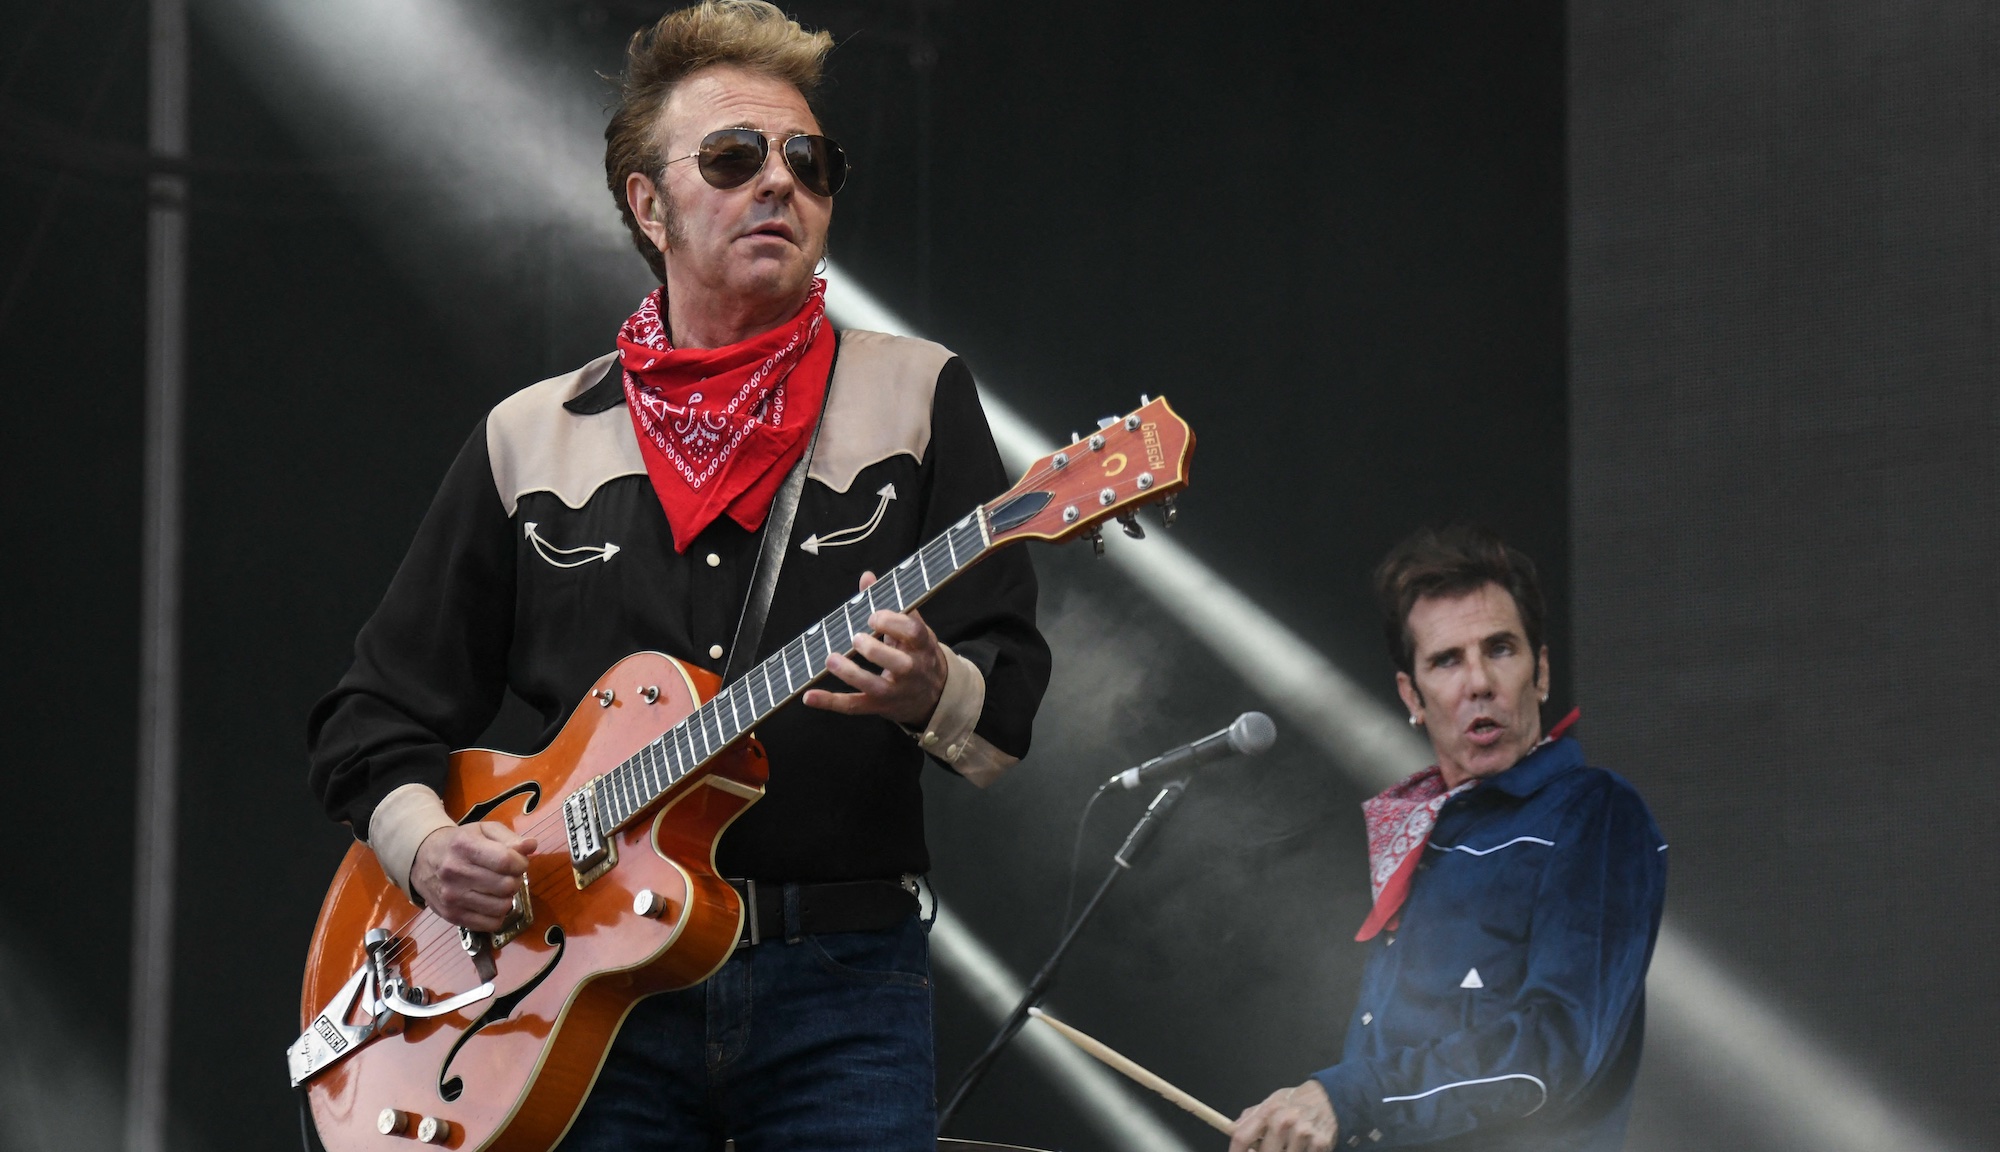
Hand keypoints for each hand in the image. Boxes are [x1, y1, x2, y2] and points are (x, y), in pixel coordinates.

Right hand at [410, 822, 536, 931]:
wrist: (423, 858)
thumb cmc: (460, 843)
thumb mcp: (484, 830)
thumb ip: (510, 838)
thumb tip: (531, 845)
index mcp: (464, 846)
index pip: (506, 861)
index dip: (521, 863)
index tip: (519, 862)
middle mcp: (455, 872)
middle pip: (506, 886)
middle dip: (514, 880)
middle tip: (508, 875)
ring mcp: (451, 897)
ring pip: (501, 907)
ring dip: (507, 898)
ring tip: (498, 888)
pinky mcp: (451, 915)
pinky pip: (490, 924)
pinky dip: (497, 915)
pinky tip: (491, 901)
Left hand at [802, 571, 948, 725]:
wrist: (934, 695)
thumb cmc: (918, 653)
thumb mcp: (912, 629)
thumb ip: (889, 604)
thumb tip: (867, 577)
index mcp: (922, 646)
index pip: (914, 633)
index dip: (894, 623)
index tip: (874, 616)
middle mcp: (912, 670)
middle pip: (899, 664)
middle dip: (876, 650)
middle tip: (856, 638)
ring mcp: (895, 691)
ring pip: (875, 687)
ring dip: (851, 674)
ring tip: (832, 659)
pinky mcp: (879, 706)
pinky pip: (854, 706)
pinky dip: (830, 702)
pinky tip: (809, 696)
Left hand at [1230, 1079, 1338, 1151]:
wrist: (1330, 1096)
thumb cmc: (1297, 1100)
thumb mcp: (1273, 1100)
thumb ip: (1253, 1115)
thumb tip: (1232, 1128)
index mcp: (1270, 1110)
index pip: (1243, 1136)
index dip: (1235, 1151)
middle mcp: (1285, 1121)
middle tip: (1271, 1148)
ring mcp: (1303, 1134)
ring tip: (1288, 1145)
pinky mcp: (1320, 1144)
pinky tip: (1303, 1146)